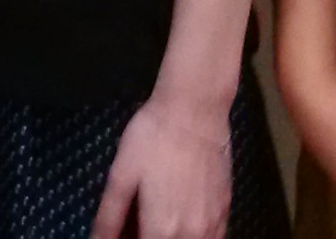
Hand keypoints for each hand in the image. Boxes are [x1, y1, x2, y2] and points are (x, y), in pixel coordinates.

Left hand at [90, 87, 232, 238]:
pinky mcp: (226, 210)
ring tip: (156, 219)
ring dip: (172, 238)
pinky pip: (212, 238)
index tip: (122, 234)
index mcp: (162, 228)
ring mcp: (213, 223)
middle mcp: (192, 233)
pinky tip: (179, 220)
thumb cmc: (154, 138)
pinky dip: (194, 236)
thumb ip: (109, 217)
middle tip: (136, 223)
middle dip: (148, 238)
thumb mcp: (121, 176)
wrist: (195, 110)